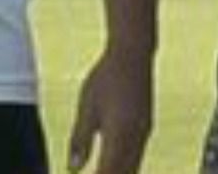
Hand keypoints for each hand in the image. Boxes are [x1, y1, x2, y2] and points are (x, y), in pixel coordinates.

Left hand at [66, 46, 153, 173]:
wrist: (133, 54)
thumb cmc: (105, 77)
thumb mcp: (86, 107)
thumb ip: (80, 139)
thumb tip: (72, 169)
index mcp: (119, 135)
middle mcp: (136, 139)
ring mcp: (143, 134)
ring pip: (132, 170)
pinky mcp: (145, 129)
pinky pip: (136, 159)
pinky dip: (124, 170)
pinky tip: (114, 171)